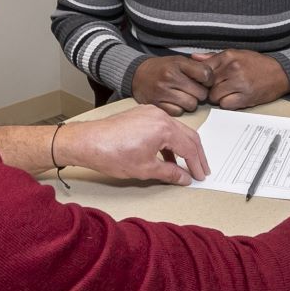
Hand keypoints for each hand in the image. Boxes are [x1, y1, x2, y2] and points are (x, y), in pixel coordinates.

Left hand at [57, 105, 209, 185]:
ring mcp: (150, 112)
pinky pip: (163, 125)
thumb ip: (170, 173)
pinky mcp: (141, 113)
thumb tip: (184, 178)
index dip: (197, 164)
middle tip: (202, 169)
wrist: (88, 142)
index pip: (190, 147)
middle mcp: (160, 116)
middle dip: (196, 154)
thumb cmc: (112, 154)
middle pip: (188, 135)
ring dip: (183, 147)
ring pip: (176, 129)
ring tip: (186, 164)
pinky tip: (167, 155)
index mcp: (164, 128)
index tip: (201, 176)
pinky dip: (170, 140)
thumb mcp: (145, 169)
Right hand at [132, 56, 212, 115]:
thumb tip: (215, 78)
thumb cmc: (162, 68)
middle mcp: (169, 76)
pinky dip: (179, 109)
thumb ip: (197, 66)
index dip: (208, 80)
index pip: (206, 74)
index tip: (203, 81)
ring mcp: (162, 91)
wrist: (137, 74)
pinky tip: (174, 102)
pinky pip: (178, 112)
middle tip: (193, 90)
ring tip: (183, 96)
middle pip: (200, 93)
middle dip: (200, 94)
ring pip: (191, 105)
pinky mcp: (156, 104)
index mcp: (177, 63)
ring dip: (190, 103)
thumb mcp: (178, 61)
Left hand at [191, 50, 289, 108]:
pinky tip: (234, 98)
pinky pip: (225, 105)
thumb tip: (193, 57)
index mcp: (228, 56)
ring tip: (227, 92)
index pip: (203, 69)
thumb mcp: (236, 54)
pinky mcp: (246, 97)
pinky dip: (227, 103)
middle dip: (210, 88)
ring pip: (214, 96)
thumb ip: (214, 57)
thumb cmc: (256, 63)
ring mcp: (239, 83)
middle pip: (207, 84)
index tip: (204, 81)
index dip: (201, 77)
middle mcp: (233, 68)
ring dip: (218, 97)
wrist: (281, 73)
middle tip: (218, 87)